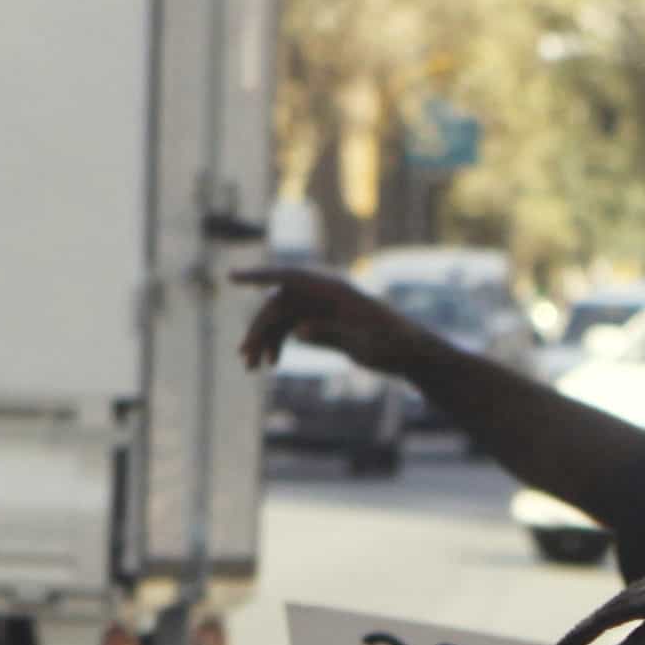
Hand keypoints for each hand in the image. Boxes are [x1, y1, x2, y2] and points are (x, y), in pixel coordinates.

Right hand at [235, 265, 426, 374]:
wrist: (412, 355)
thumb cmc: (395, 346)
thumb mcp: (365, 343)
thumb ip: (331, 333)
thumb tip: (296, 330)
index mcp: (334, 291)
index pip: (289, 278)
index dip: (259, 276)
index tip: (232, 279)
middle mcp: (324, 296)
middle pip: (278, 305)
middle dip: (258, 330)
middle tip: (245, 357)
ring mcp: (323, 310)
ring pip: (282, 320)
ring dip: (264, 340)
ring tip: (251, 367)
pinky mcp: (324, 325)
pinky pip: (291, 330)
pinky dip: (279, 345)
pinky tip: (271, 363)